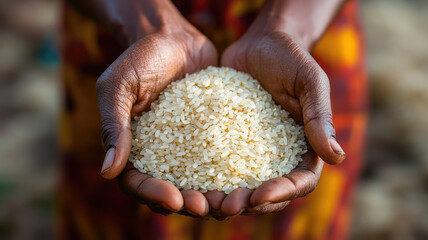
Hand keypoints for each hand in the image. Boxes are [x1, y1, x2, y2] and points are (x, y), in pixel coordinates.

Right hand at [96, 23, 217, 215]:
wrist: (173, 39)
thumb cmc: (139, 58)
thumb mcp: (118, 87)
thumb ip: (114, 126)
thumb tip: (107, 171)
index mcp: (132, 148)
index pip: (137, 182)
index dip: (153, 195)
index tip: (174, 198)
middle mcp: (160, 153)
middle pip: (170, 190)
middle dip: (187, 203)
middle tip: (206, 208)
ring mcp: (187, 147)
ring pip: (198, 181)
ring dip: (212, 195)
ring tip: (230, 201)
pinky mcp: (211, 136)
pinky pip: (220, 158)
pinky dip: (231, 172)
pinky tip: (247, 178)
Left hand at [217, 29, 345, 216]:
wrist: (260, 43)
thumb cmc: (291, 58)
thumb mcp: (309, 82)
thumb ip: (320, 117)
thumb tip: (336, 157)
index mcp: (304, 146)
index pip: (301, 180)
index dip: (283, 193)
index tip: (259, 196)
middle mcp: (278, 155)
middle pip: (269, 191)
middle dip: (250, 203)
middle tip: (226, 206)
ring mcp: (250, 150)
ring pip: (242, 184)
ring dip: (225, 197)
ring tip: (206, 201)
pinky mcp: (226, 140)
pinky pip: (217, 162)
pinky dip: (205, 175)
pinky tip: (188, 180)